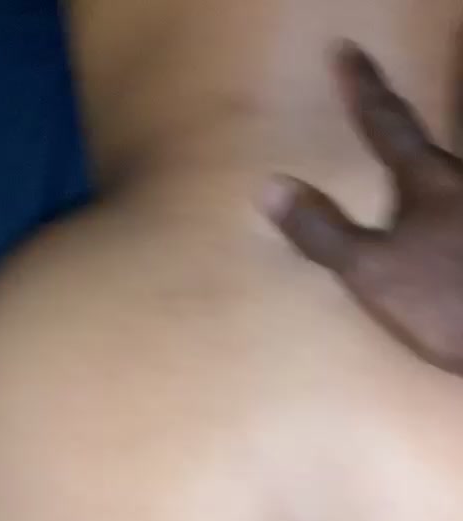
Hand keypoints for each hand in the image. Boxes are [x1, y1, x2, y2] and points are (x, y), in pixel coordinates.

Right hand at [266, 42, 462, 373]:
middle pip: (452, 119)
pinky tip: (457, 200)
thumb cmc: (445, 299)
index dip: (363, 88)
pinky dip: (460, 186)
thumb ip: (324, 232)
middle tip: (458, 25)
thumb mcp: (372, 271)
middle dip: (451, 74)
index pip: (386, 123)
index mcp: (427, 181)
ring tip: (451, 120)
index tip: (345, 50)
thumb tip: (269, 187)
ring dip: (459, 130)